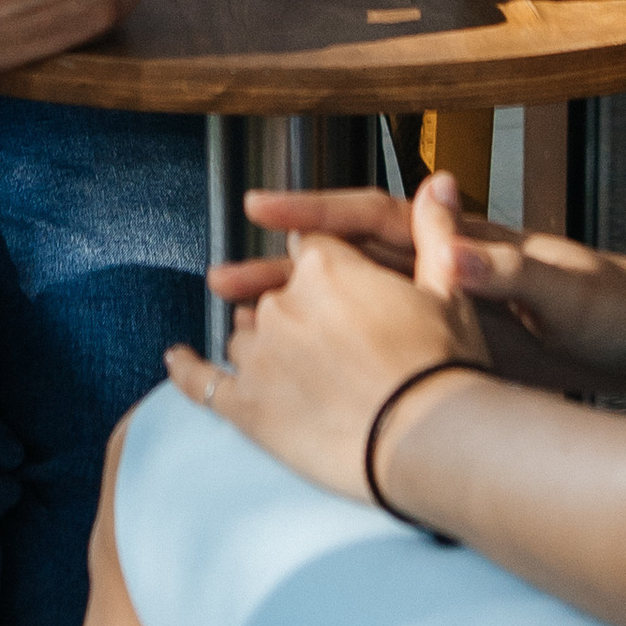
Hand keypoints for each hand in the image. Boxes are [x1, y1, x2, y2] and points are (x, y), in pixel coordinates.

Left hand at [165, 172, 493, 502]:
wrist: (431, 443)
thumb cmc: (444, 369)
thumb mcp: (449, 292)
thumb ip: (435, 233)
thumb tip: (442, 182)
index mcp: (326, 268)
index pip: (310, 250)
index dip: (327, 271)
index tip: (338, 290)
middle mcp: (283, 304)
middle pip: (275, 297)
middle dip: (298, 317)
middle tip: (334, 349)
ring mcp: (260, 355)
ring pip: (245, 337)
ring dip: (263, 348)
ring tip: (298, 376)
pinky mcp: (246, 406)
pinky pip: (201, 381)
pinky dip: (186, 369)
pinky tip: (176, 359)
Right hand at [225, 176, 625, 395]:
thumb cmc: (619, 307)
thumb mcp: (565, 289)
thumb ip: (508, 269)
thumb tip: (450, 251)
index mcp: (466, 243)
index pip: (376, 216)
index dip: (317, 212)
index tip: (260, 209)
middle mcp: (446, 272)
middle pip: (350, 265)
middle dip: (285, 271)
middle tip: (223, 283)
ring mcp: (449, 312)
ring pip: (358, 310)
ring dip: (306, 319)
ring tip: (247, 337)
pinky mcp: (461, 353)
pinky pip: (386, 349)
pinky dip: (346, 361)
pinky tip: (313, 385)